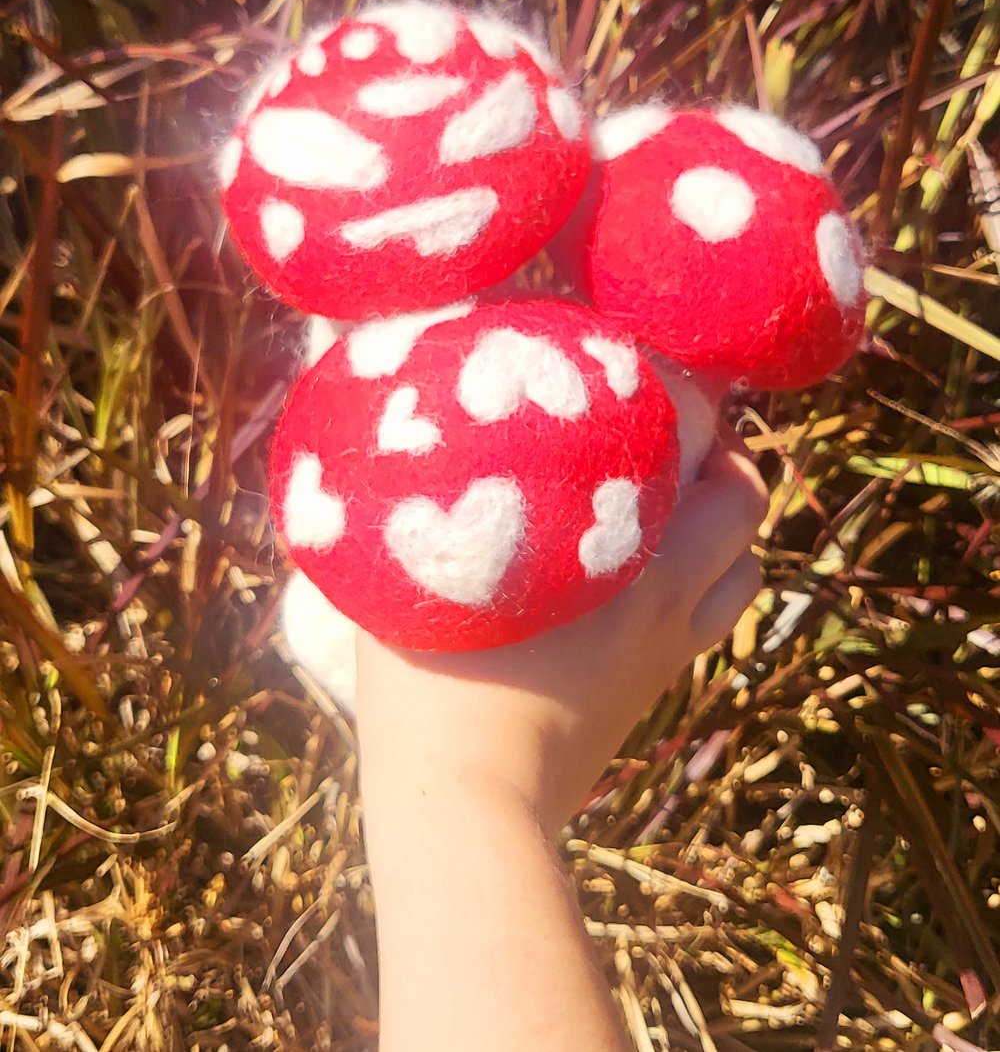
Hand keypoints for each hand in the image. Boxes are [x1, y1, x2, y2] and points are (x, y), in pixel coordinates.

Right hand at [356, 429, 765, 836]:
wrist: (471, 804)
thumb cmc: (434, 682)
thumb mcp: (420, 572)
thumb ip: (435, 503)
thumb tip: (422, 452)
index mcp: (625, 548)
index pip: (694, 438)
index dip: (684, 392)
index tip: (645, 371)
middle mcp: (669, 591)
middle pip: (744, 496)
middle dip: (724, 453)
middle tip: (675, 431)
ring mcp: (671, 645)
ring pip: (747, 565)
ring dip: (725, 523)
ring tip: (677, 500)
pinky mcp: (658, 687)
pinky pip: (716, 615)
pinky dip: (708, 579)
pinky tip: (649, 572)